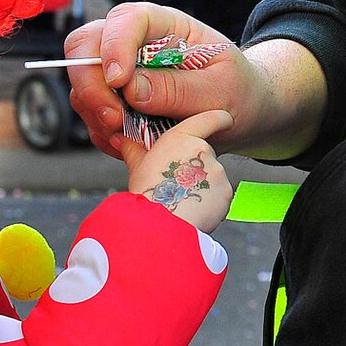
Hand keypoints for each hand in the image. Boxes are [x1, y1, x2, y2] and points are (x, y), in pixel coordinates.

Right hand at [64, 4, 255, 157]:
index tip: (120, 82)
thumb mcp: (221, 91)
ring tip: (130, 136)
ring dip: (96, 113)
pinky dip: (102, 132)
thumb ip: (179, 89)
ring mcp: (120, 70)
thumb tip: (131, 89)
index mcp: (168, 26)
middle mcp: (136, 42)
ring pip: (82, 81)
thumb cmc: (237, 92)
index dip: (115, 45)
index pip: (128, 19)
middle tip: (115, 119)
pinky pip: (90, 113)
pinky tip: (131, 143)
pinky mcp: (114, 100)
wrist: (241, 114)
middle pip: (86, 44)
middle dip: (91, 83)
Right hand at [128, 109, 235, 231]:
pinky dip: (210, 202)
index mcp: (183, 138)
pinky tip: (193, 210)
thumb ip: (133, 150)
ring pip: (212, 178)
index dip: (219, 119)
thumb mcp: (137, 167)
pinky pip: (220, 196)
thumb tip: (119, 138)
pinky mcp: (226, 194)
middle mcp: (203, 151)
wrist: (161, 226)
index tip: (225, 119)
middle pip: (204, 155)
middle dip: (194, 168)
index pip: (210, 119)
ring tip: (181, 200)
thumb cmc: (147, 194)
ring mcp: (217, 173)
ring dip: (202, 186)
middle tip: (176, 184)